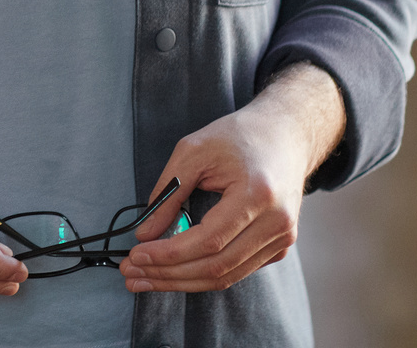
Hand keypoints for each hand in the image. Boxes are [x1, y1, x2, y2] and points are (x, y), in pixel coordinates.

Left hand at [117, 63, 346, 292]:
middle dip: (169, 274)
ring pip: (226, 276)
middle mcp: (277, 224)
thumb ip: (168, 194)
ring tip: (145, 279)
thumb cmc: (238, 137)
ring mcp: (282, 239)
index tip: (136, 255)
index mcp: (257, 195)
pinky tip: (174, 271)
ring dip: (182, 281)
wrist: (284, 136)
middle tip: (132, 274)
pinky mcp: (279, 246)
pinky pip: (237, 270)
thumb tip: (144, 234)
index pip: (209, 241)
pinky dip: (203, 274)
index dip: (169, 254)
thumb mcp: (193, 151)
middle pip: (217, 267)